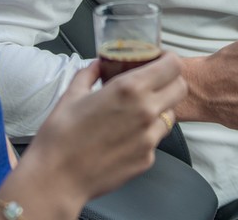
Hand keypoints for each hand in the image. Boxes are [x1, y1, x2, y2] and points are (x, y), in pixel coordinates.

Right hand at [21, 52, 186, 200]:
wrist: (57, 177)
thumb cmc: (60, 136)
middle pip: (180, 88)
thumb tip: (98, 65)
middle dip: (170, 82)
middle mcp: (146, 111)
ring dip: (159, 109)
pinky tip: (124, 137)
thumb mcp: (72, 94)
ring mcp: (149, 138)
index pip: (172, 65)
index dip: (168, 59)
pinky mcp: (147, 159)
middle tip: (153, 83)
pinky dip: (145, 134)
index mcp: (129, 89)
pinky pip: (155, 140)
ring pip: (170, 115)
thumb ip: (90, 73)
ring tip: (135, 112)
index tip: (160, 60)